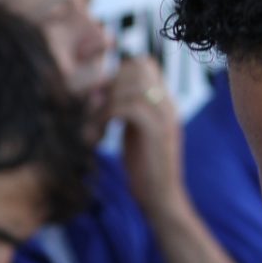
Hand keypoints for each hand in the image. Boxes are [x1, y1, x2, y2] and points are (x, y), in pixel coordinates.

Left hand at [108, 55, 187, 221]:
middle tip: (95, 109)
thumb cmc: (145, 170)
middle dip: (109, 83)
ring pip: (130, 84)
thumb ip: (129, 112)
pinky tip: (98, 136)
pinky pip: (126, 106)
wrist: (161, 199)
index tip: (101, 98)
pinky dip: (105, 116)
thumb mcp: (137, 133)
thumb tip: (103, 95)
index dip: (118, 73)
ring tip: (94, 125)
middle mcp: (167, 103)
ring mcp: (164, 115)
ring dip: (104, 102)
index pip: (144, 64)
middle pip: (137, 66)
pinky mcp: (155, 131)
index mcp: (164, 101)